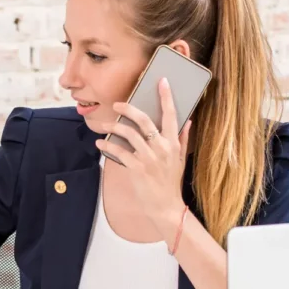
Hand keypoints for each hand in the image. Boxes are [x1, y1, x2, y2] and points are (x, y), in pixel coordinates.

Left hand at [95, 77, 191, 241]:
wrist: (166, 206)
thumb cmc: (171, 182)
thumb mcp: (181, 159)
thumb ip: (183, 139)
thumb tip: (188, 121)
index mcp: (174, 143)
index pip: (171, 115)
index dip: (166, 96)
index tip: (161, 81)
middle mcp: (162, 148)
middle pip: (144, 120)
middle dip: (129, 109)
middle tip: (117, 104)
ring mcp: (149, 158)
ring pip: (129, 134)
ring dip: (114, 127)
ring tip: (105, 125)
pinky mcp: (137, 168)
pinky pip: (119, 152)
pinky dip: (108, 147)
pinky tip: (100, 144)